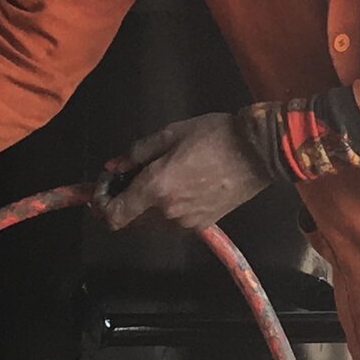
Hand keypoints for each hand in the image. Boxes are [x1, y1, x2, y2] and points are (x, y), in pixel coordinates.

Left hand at [101, 113, 267, 231]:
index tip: (105, 187)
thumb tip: (113, 166)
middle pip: (129, 221)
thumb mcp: (171, 134)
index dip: (101, 204)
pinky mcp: (202, 225)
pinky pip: (171, 223)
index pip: (113, 215)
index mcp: (156, 188)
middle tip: (128, 178)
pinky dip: (164, 210)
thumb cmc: (214, 136)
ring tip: (155, 180)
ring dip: (143, 207)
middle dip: (122, 202)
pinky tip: (176, 188)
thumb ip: (136, 152)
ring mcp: (186, 223)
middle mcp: (167, 213)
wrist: (258, 152)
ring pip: (149, 224)